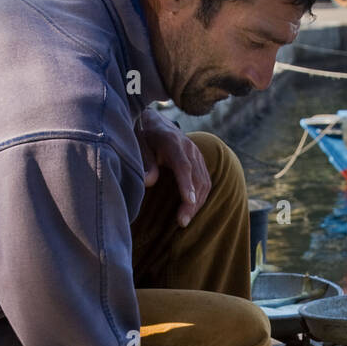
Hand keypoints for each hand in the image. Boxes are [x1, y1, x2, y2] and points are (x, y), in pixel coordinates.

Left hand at [138, 109, 210, 226]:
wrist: (159, 123)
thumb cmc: (146, 137)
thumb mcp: (140, 146)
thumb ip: (146, 163)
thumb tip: (149, 182)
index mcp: (173, 142)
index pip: (183, 166)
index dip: (187, 184)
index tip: (189, 201)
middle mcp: (189, 148)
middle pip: (196, 178)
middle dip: (192, 202)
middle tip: (182, 222)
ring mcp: (198, 155)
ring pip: (204, 182)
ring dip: (197, 204)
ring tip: (185, 220)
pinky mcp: (201, 162)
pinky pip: (205, 182)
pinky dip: (200, 198)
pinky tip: (191, 210)